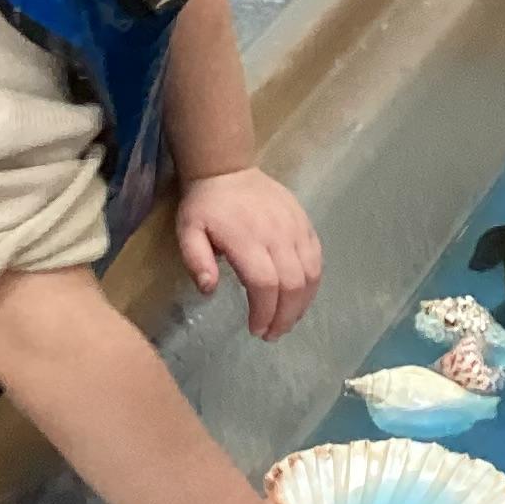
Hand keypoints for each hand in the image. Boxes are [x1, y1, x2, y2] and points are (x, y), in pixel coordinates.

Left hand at [178, 166, 321, 338]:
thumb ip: (196, 261)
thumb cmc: (205, 206)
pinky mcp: (305, 223)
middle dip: (285, 316)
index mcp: (246, 239)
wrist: (227, 170)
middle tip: (273, 334)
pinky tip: (301, 297)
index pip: (265, 284)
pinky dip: (312, 284)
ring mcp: (295, 228)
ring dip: (302, 304)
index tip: (256, 330)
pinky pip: (317, 259)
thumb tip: (209, 289)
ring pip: (310, 274)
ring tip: (288, 321)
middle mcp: (277, 234)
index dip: (265, 312)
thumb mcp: (187, 231)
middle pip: (292, 284)